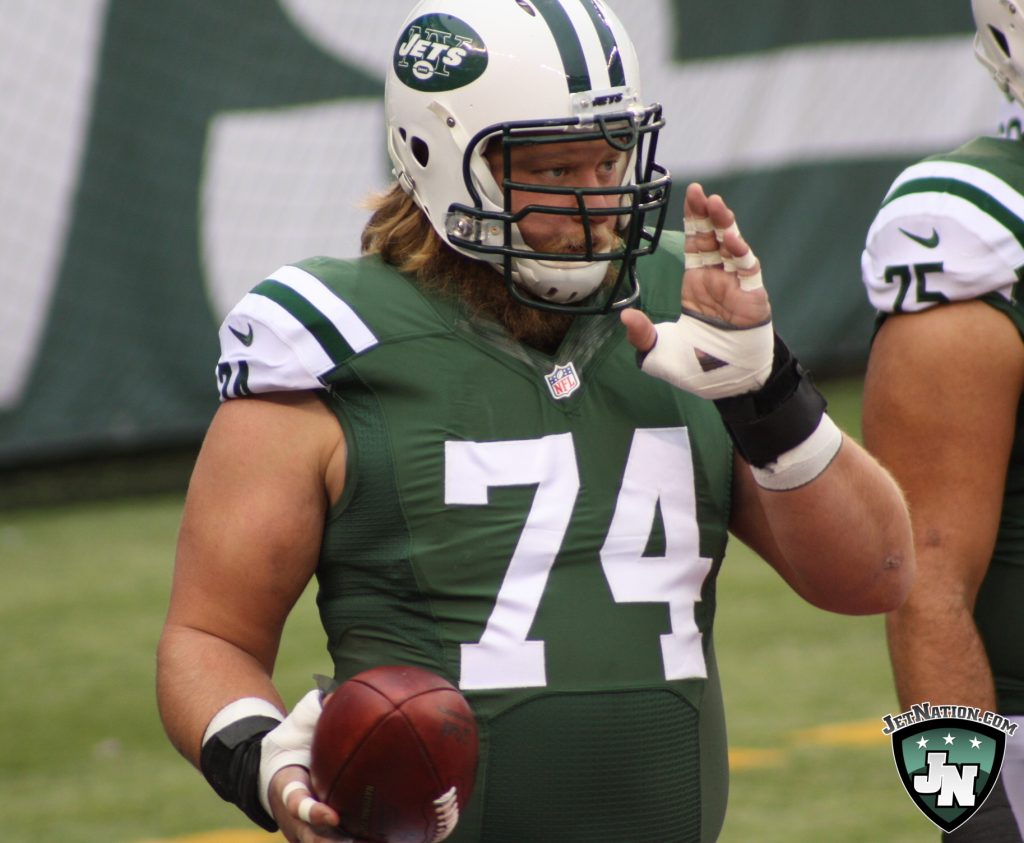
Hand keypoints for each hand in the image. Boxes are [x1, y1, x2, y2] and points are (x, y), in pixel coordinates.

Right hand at [260, 690, 368, 842]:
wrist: (272, 774)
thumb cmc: (292, 747)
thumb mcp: (296, 729)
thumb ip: (313, 713)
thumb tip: (335, 695)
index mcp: (288, 792)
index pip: (298, 807)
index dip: (314, 814)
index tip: (332, 815)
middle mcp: (296, 820)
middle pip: (314, 840)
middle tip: (360, 842)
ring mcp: (307, 832)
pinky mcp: (321, 837)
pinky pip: (339, 842)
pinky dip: (362, 840)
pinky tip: (396, 838)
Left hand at [621, 182, 773, 399]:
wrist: (728, 385)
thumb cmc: (696, 367)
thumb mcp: (658, 353)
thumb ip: (642, 335)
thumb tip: (624, 315)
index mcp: (695, 285)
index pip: (695, 243)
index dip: (693, 219)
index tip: (688, 193)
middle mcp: (717, 280)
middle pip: (714, 238)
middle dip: (707, 214)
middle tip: (698, 191)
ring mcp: (737, 287)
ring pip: (733, 247)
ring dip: (725, 226)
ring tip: (716, 205)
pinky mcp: (753, 298)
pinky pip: (748, 270)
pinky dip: (741, 253)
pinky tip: (730, 239)